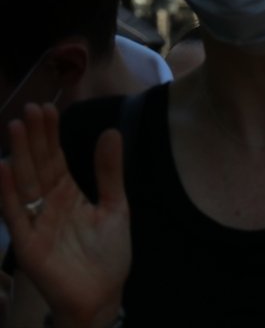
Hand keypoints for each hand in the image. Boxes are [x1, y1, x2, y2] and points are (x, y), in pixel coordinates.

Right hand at [0, 104, 128, 327]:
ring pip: (25, 184)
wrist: (103, 295)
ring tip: (14, 126)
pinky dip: (7, 192)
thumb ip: (110, 172)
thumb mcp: (115, 206)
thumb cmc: (106, 254)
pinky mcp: (28, 244)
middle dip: (33, 137)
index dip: (50, 134)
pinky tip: (3, 167)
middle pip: (38, 165)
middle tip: (30, 108)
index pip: (55, 158)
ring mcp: (35, 223)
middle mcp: (47, 205)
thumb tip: (111, 131)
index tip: (47, 107)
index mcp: (67, 194)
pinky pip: (15, 215)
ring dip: (19, 156)